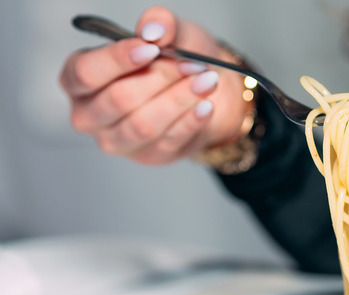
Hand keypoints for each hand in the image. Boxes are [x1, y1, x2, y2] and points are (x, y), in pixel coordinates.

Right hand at [59, 6, 248, 164]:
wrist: (207, 87)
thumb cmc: (177, 59)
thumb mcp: (173, 33)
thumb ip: (161, 25)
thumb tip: (154, 29)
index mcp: (80, 79)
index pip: (86, 73)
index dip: (117, 60)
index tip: (151, 48)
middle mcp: (90, 114)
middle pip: (119, 99)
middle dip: (160, 78)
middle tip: (192, 64)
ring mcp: (117, 140)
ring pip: (143, 125)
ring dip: (178, 101)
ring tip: (206, 81)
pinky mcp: (148, 156)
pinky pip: (168, 141)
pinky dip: (190, 121)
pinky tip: (206, 105)